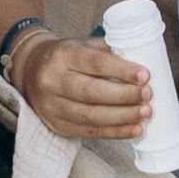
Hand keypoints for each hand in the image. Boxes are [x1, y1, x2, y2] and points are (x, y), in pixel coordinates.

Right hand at [11, 33, 152, 145]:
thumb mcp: (82, 45)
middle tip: (147, 95)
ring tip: (145, 112)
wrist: (31, 71)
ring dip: (123, 117)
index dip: (122, 71)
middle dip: (124, 96)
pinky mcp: (57, 126)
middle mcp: (53, 81)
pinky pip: (89, 132)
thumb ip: (109, 52)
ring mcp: (53, 107)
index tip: (145, 75)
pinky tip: (134, 129)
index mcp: (62, 55)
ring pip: (91, 116)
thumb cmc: (66, 56)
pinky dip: (115, 132)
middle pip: (92, 93)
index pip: (95, 64)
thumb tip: (142, 62)